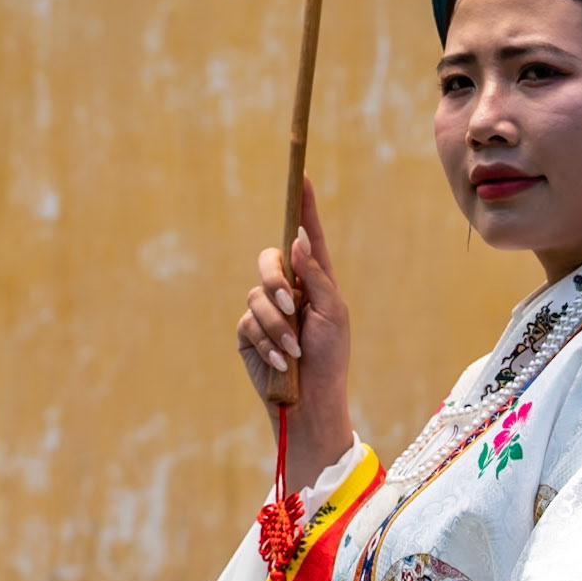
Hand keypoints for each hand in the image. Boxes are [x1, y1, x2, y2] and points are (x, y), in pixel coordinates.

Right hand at [236, 176, 353, 488]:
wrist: (309, 402)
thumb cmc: (331, 358)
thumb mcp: (333, 314)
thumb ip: (316, 277)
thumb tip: (299, 241)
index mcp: (315, 280)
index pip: (308, 236)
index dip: (304, 208)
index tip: (303, 178)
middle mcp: (289, 289)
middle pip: (270, 260)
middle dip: (276, 281)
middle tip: (290, 304)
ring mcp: (265, 310)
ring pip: (257, 296)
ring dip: (276, 326)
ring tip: (294, 352)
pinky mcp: (248, 332)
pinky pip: (248, 322)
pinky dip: (266, 342)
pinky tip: (281, 362)